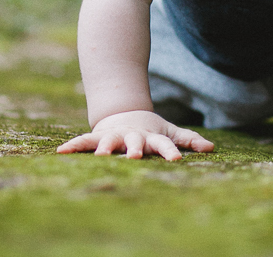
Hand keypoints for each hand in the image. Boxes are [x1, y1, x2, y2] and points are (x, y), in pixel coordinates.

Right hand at [57, 110, 213, 159]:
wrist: (125, 112)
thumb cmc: (152, 129)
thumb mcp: (171, 131)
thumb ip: (190, 139)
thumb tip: (212, 148)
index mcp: (152, 137)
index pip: (164, 144)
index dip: (170, 151)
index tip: (177, 160)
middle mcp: (133, 137)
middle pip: (135, 142)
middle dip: (135, 149)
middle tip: (135, 156)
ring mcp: (115, 136)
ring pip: (109, 141)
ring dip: (105, 148)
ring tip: (101, 155)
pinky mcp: (98, 137)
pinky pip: (85, 141)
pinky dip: (74, 145)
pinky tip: (61, 151)